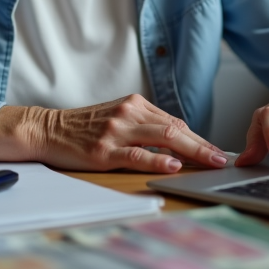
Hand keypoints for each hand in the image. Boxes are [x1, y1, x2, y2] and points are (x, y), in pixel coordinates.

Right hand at [0, 94, 228, 172]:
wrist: (46, 128)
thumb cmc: (83, 127)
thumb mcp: (117, 118)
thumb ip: (144, 126)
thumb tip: (176, 144)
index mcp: (135, 104)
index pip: (175, 122)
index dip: (198, 138)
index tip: (216, 150)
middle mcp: (129, 113)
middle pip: (175, 129)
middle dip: (202, 145)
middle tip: (222, 158)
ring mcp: (117, 131)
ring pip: (162, 139)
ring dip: (191, 151)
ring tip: (209, 161)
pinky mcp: (104, 150)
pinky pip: (136, 154)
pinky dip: (157, 159)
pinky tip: (172, 164)